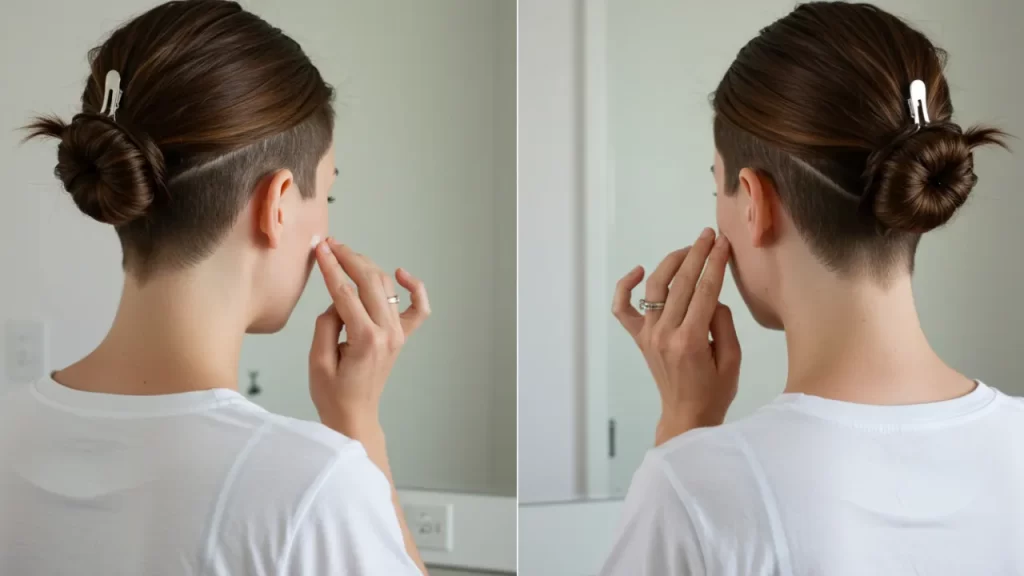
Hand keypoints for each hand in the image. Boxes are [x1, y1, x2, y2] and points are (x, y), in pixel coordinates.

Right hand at [309, 238, 430, 436]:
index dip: (331, 267)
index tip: (320, 248)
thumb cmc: (332, 393)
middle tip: (330, 244)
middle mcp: (387, 333)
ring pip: (386, 288)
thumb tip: (337, 300)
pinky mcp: (402, 337)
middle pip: (369, 282)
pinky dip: (414, 288)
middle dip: (348, 258)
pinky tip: (401, 274)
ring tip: (346, 254)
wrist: (354, 416)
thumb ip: (327, 324)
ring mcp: (398, 334)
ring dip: (367, 266)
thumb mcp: (318, 359)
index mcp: (364, 339)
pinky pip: (418, 308)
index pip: (344, 292)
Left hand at [612, 228, 740, 445]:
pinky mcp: (638, 338)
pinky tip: (638, 270)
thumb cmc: (714, 392)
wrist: (685, 417)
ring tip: (688, 249)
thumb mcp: (732, 360)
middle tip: (709, 235)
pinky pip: (623, 308)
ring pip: (654, 287)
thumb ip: (723, 323)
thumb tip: (711, 296)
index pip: (704, 290)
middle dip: (696, 254)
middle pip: (680, 283)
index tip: (723, 243)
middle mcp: (665, 334)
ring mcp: (648, 335)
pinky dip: (625, 287)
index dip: (715, 263)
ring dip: (671, 262)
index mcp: (691, 341)